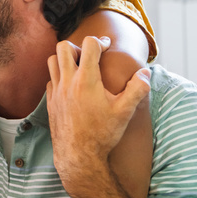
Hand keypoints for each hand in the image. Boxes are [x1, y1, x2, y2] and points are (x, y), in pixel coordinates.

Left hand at [46, 36, 150, 195]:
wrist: (79, 156)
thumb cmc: (103, 134)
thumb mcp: (125, 112)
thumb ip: (137, 89)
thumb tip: (146, 72)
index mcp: (86, 80)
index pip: (89, 44)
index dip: (100, 41)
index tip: (107, 48)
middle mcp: (67, 82)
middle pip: (64, 46)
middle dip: (79, 46)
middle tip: (91, 57)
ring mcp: (56, 91)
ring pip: (52, 60)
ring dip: (65, 59)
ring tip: (81, 69)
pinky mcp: (50, 101)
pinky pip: (50, 79)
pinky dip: (60, 76)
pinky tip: (73, 87)